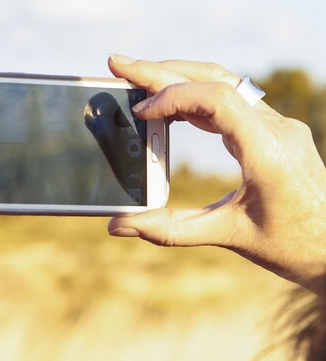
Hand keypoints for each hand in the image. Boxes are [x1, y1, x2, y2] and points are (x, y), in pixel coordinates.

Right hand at [107, 55, 325, 291]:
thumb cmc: (292, 246)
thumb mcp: (228, 236)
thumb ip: (170, 230)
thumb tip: (120, 225)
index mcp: (269, 151)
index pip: (218, 100)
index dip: (174, 97)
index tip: (139, 112)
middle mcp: (278, 129)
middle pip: (217, 80)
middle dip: (163, 71)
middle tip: (119, 64)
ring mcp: (279, 126)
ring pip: (225, 83)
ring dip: (178, 76)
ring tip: (136, 76)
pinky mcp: (275, 132)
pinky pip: (232, 100)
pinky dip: (195, 96)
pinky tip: (168, 105)